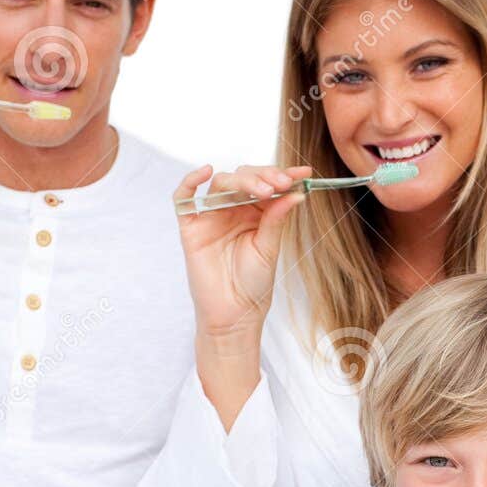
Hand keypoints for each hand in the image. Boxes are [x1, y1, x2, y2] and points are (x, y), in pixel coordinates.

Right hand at [173, 163, 312, 339]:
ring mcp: (211, 216)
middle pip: (244, 178)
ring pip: (221, 184)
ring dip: (241, 181)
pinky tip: (205, 171)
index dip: (283, 176)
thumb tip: (295, 192)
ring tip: (262, 190)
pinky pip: (184, 198)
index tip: (302, 173)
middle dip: (263, 177)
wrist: (234, 315)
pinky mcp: (191, 227)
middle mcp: (233, 210)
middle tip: (280, 184)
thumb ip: (277, 219)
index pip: (267, 185)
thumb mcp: (270, 248)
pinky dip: (190, 181)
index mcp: (255, 213)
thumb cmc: (253, 286)